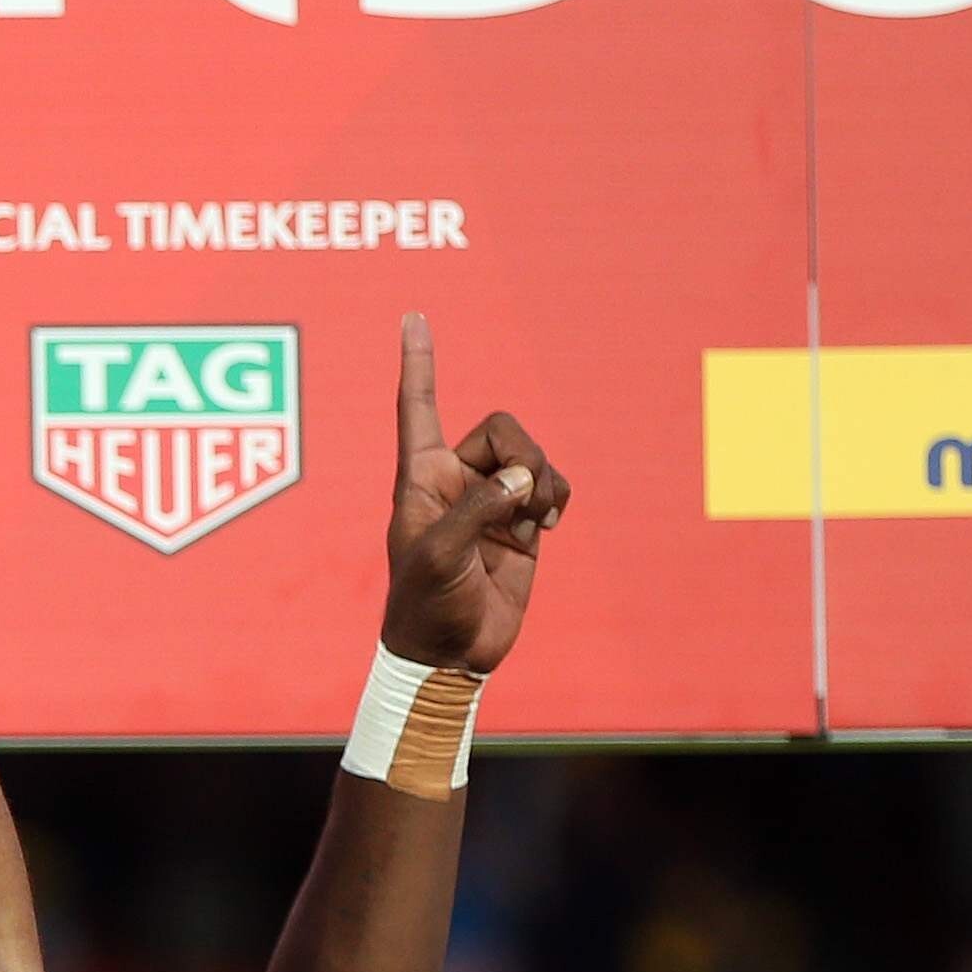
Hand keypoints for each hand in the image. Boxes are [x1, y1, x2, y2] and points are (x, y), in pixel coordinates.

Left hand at [382, 316, 568, 676]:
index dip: (419, 363)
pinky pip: (553, 486)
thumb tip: (522, 480)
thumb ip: (480, 507)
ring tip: (533, 525)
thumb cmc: (426, 606)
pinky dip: (558, 500)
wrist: (451, 655)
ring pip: (533, 458)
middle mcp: (454, 480)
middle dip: (523, 456)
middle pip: (503, 428)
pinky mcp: (521, 523)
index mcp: (420, 477)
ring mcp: (490, 500)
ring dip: (544, 484)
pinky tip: (545, 530)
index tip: (414, 316)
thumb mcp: (441, 554)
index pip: (417, 407)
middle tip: (522, 500)